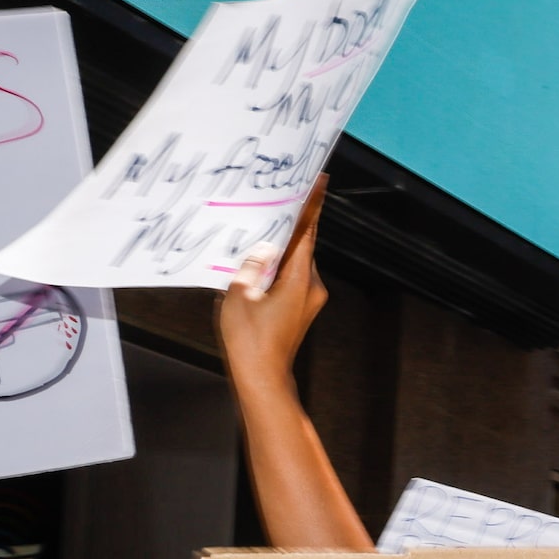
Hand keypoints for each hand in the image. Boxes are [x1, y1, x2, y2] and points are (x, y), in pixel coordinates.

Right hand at [217, 177, 329, 389]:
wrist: (263, 376)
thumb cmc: (249, 340)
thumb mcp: (238, 296)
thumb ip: (249, 266)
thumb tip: (260, 248)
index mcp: (298, 279)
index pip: (307, 233)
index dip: (312, 206)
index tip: (320, 181)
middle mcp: (311, 286)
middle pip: (302, 244)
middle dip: (291, 222)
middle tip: (279, 195)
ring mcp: (309, 298)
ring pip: (296, 260)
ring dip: (282, 245)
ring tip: (262, 224)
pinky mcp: (302, 307)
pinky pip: (291, 275)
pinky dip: (279, 263)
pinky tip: (259, 258)